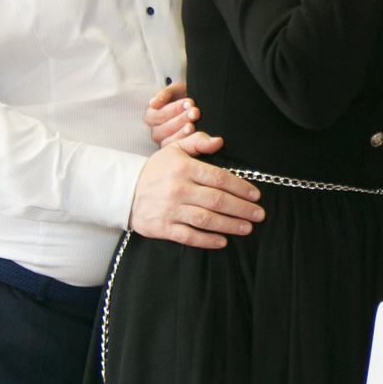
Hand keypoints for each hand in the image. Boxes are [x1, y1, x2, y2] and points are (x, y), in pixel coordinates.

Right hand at [127, 132, 263, 248]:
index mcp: (183, 168)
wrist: (123, 191)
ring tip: (247, 228)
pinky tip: (222, 241)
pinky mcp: (162, 227)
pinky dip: (207, 240)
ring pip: (206, 219)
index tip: (256, 195)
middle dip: (242, 208)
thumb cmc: (156, 170)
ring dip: (230, 225)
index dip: (241, 187)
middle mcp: (178, 188)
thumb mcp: (174, 149)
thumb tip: (219, 141)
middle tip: (259, 214)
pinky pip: (188, 236)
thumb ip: (197, 142)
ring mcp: (169, 209)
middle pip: (217, 200)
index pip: (219, 178)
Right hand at [144, 81, 198, 146]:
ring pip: (168, 140)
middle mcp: (156, 130)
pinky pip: (175, 148)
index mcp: (152, 116)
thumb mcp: (175, 90)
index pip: (158, 115)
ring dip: (183, 131)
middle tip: (195, 112)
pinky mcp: (173, 148)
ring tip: (193, 124)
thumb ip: (164, 94)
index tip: (189, 102)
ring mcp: (164, 141)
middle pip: (164, 129)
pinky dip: (184, 141)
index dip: (174, 109)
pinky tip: (193, 133)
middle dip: (181, 119)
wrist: (194, 105)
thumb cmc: (182, 96)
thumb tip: (153, 103)